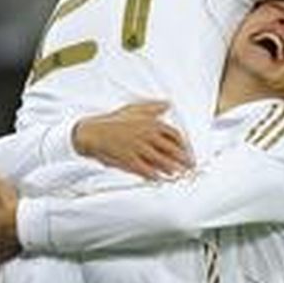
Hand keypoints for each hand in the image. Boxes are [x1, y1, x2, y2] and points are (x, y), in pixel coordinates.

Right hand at [73, 102, 189, 178]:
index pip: (174, 134)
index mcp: (150, 123)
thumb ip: (153, 107)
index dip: (183, 144)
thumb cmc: (113, 121)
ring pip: (161, 161)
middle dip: (183, 158)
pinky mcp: (130, 160)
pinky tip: (160, 179)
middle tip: (191, 165)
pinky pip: (146, 170)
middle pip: (171, 149)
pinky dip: (155, 175)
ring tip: (180, 173)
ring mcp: (138, 149)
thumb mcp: (134, 109)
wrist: (93, 132)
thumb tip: (168, 103)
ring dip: (172, 168)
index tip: (187, 150)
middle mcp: (147, 136)